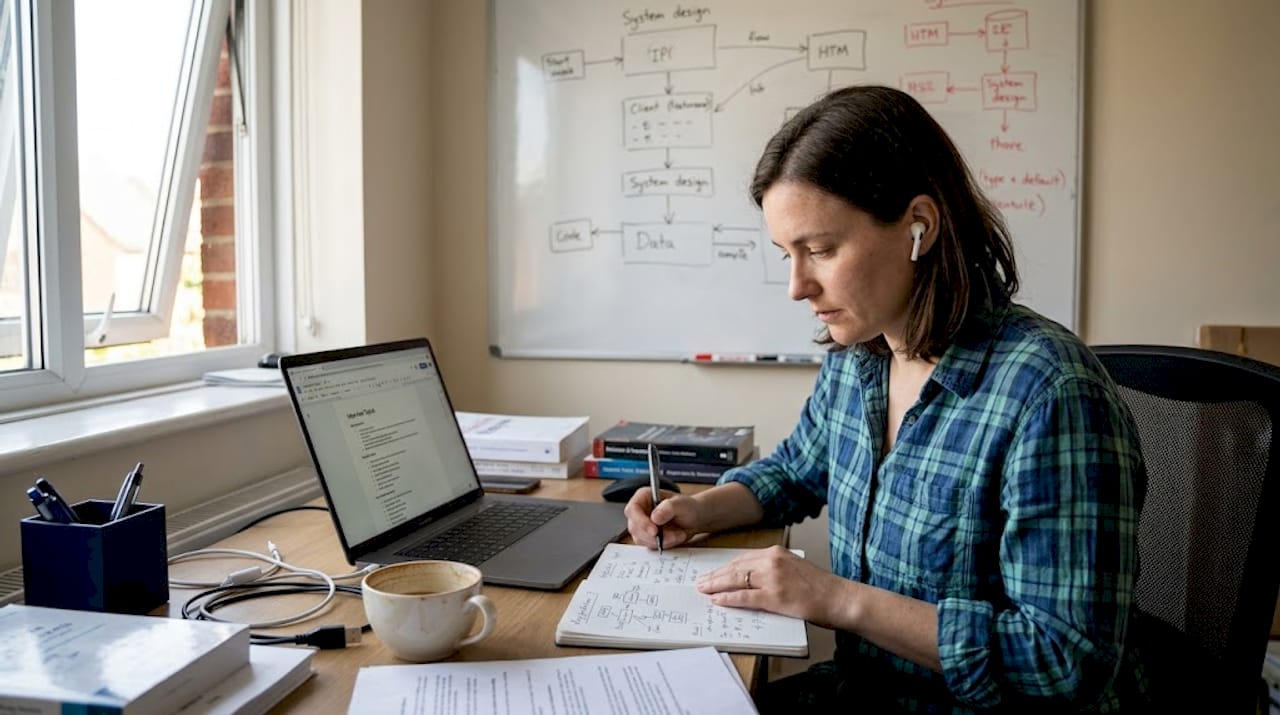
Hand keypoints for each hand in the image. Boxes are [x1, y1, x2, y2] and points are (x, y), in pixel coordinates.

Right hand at [624, 488, 700, 549]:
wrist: (694, 519)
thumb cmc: (687, 507)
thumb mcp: (681, 504)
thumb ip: (668, 508)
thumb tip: (654, 517)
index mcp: (644, 496)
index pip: (633, 509)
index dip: (640, 521)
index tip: (654, 531)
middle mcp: (640, 511)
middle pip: (634, 527)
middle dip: (654, 535)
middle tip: (673, 536)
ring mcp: (642, 525)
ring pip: (641, 539)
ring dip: (661, 541)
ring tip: (679, 535)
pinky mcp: (646, 537)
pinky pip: (649, 545)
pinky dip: (663, 545)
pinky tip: (675, 538)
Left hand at [695, 545, 851, 627]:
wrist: (840, 598)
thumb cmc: (820, 587)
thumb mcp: (794, 569)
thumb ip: (772, 570)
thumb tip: (749, 580)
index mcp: (776, 552)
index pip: (742, 558)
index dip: (724, 567)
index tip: (712, 573)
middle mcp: (772, 560)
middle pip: (735, 567)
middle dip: (715, 576)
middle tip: (700, 582)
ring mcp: (773, 578)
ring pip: (735, 580)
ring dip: (716, 586)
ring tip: (703, 591)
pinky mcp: (775, 597)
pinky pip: (744, 597)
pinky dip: (728, 599)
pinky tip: (717, 601)